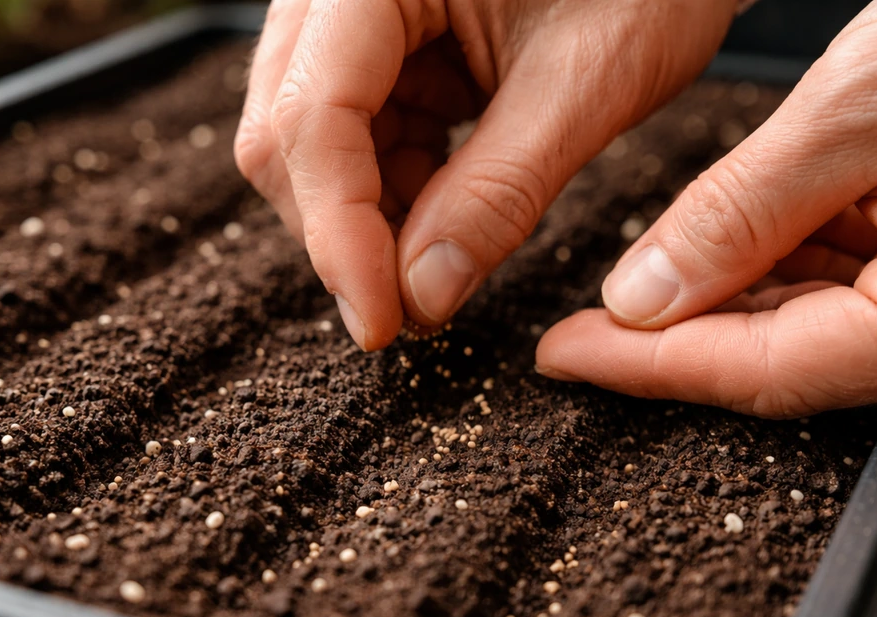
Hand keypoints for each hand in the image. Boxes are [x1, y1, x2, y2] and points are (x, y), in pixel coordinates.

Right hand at [235, 0, 735, 348]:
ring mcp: (350, 17)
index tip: (382, 324)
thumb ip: (500, 192)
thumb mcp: (588, 79)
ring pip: (311, 147)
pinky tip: (446, 207)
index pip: (315, 114)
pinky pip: (352, 137)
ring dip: (370, 219)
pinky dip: (393, 191)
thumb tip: (422, 297)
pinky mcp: (376, 46)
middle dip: (346, 233)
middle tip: (415, 307)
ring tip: (447, 252)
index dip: (338, 233)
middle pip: (288, 135)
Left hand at [537, 2, 876, 416]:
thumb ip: (748, 210)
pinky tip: (723, 247)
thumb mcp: (870, 103)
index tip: (563, 357)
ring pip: (809, 322)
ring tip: (635, 289)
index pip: (763, 368)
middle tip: (580, 334)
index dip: (647, 368)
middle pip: (781, 357)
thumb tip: (644, 295)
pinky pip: (847, 278)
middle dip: (672, 343)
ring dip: (719, 304)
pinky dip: (777, 263)